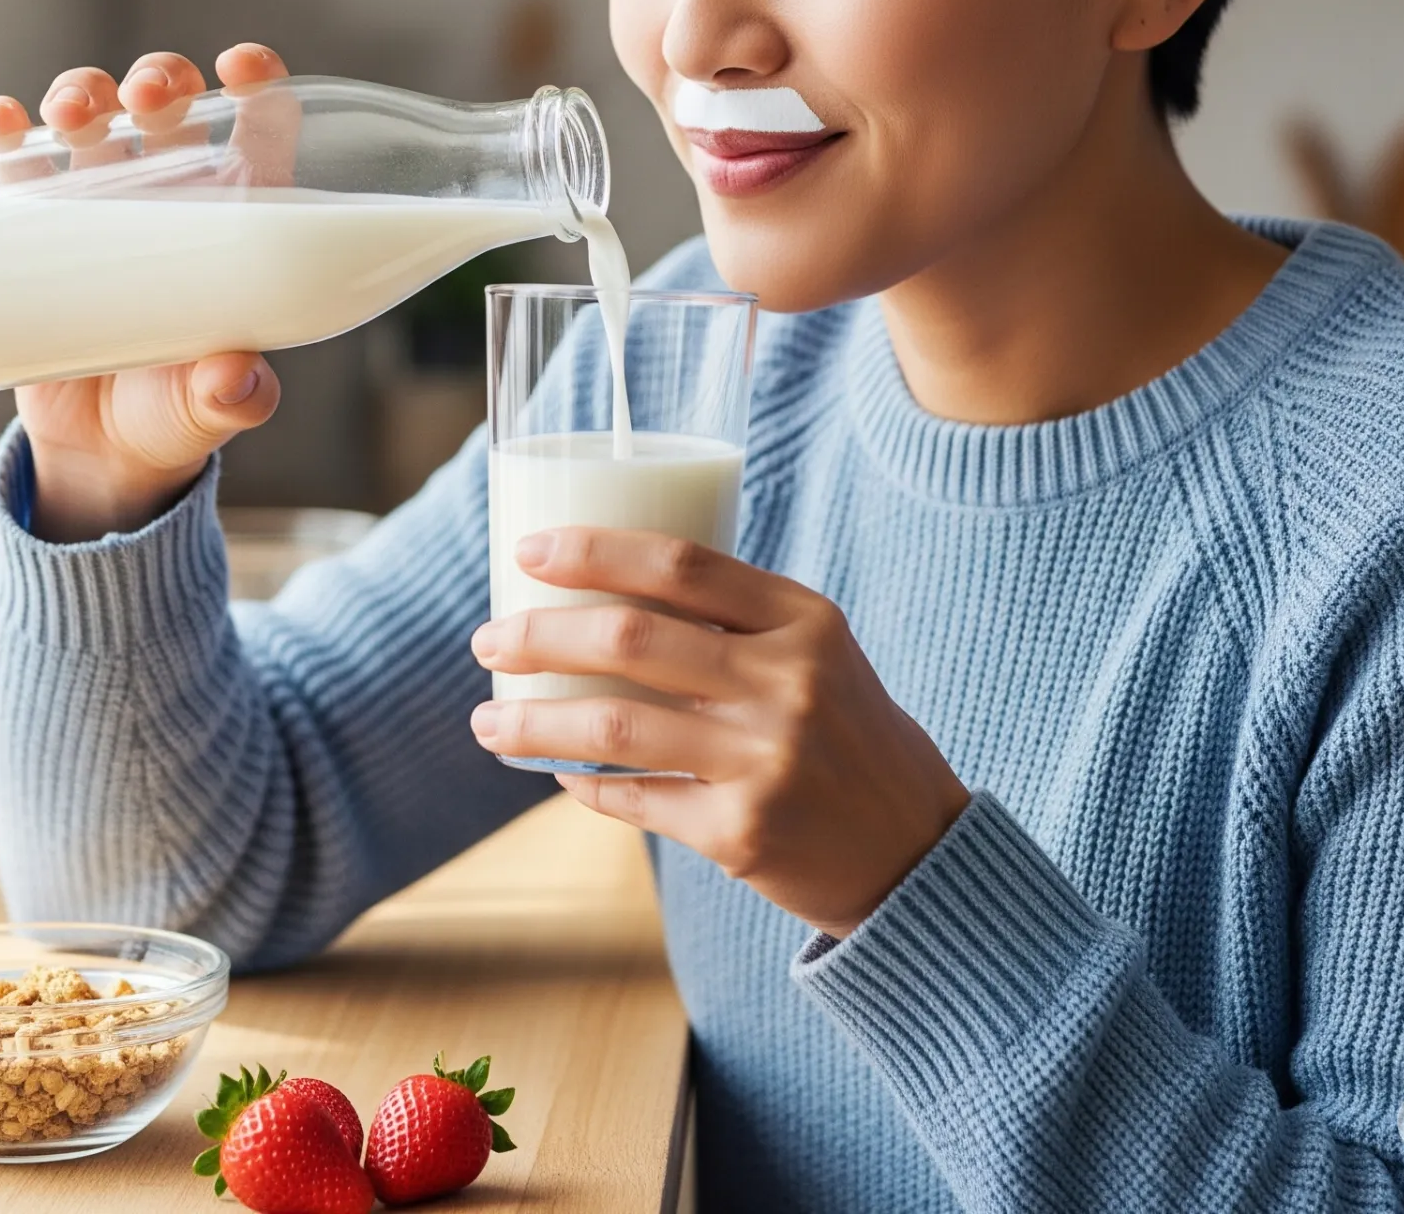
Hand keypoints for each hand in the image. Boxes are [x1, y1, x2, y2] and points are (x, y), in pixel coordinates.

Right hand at [0, 43, 288, 542]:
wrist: (97, 452)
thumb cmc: (173, 416)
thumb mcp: (207, 408)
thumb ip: (231, 398)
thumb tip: (235, 382)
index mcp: (236, 218)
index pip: (261, 128)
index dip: (260, 84)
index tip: (242, 69)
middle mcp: (172, 196)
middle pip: (170, 104)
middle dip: (157, 79)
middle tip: (143, 100)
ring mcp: (101, 205)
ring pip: (93, 116)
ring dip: (80, 92)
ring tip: (69, 116)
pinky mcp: (33, 227)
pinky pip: (18, 161)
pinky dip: (5, 130)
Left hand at [468, 530, 970, 938]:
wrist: (918, 853)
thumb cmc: (847, 733)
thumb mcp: (818, 652)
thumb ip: (736, 619)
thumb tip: (603, 591)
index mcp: (803, 620)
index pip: (680, 564)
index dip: (594, 550)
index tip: (527, 552)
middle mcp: (787, 682)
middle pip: (631, 639)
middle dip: (539, 634)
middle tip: (487, 640)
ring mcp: (764, 760)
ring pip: (613, 725)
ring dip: (533, 721)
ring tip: (485, 721)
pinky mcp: (743, 833)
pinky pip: (634, 799)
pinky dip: (582, 784)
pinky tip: (555, 774)